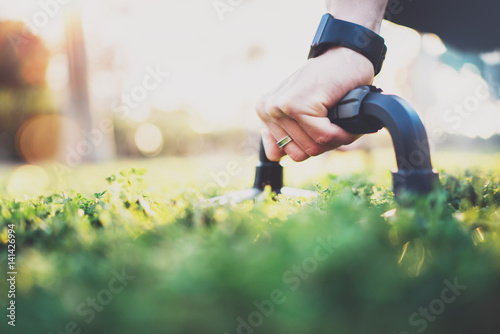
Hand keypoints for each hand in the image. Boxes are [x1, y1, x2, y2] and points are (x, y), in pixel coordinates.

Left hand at [256, 47, 373, 161]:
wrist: (348, 54)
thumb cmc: (330, 83)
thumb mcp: (302, 109)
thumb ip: (285, 132)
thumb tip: (274, 157)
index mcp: (265, 112)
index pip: (283, 154)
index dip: (309, 146)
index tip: (320, 126)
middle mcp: (268, 109)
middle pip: (299, 154)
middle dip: (323, 144)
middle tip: (333, 120)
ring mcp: (281, 107)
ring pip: (313, 148)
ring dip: (335, 138)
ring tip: (339, 117)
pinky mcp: (298, 105)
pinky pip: (324, 137)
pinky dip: (342, 133)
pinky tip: (345, 118)